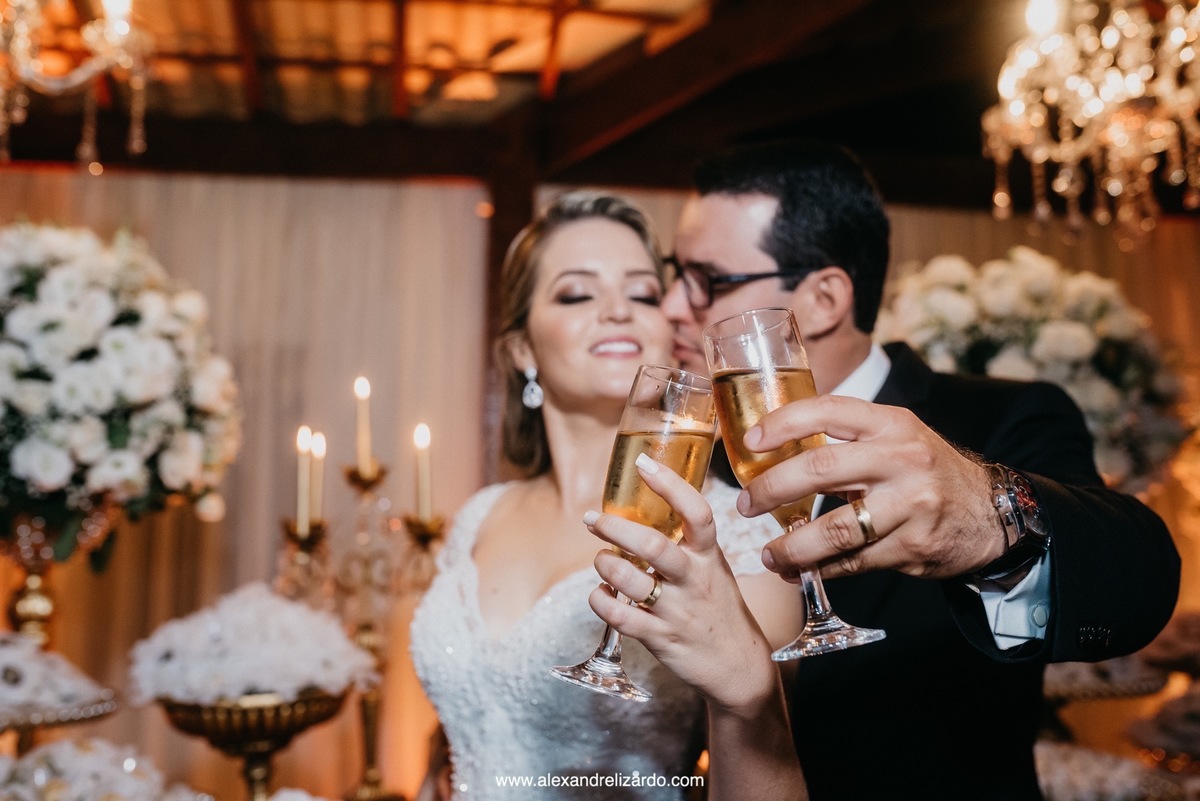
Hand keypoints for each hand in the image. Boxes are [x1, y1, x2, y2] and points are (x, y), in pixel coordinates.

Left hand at [586, 453, 777, 714]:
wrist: (739, 666)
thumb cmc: (719, 608)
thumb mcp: (714, 568)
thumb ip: (687, 542)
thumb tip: (647, 507)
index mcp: (709, 556)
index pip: (697, 512)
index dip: (670, 485)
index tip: (644, 463)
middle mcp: (695, 580)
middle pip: (654, 546)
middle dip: (616, 528)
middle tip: (593, 519)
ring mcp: (678, 611)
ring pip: (632, 581)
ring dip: (605, 565)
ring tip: (600, 560)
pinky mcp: (661, 639)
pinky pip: (621, 618)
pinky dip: (601, 601)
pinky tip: (598, 594)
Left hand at [738, 395, 1006, 580]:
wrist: (989, 512)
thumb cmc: (925, 470)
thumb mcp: (896, 436)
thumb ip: (847, 436)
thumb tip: (774, 444)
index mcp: (891, 423)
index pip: (828, 411)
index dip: (784, 423)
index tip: (751, 442)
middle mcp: (901, 459)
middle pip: (820, 469)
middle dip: (772, 489)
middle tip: (745, 505)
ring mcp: (909, 505)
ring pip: (834, 529)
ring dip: (791, 546)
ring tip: (768, 555)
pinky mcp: (912, 546)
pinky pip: (853, 561)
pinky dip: (821, 569)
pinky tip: (799, 570)